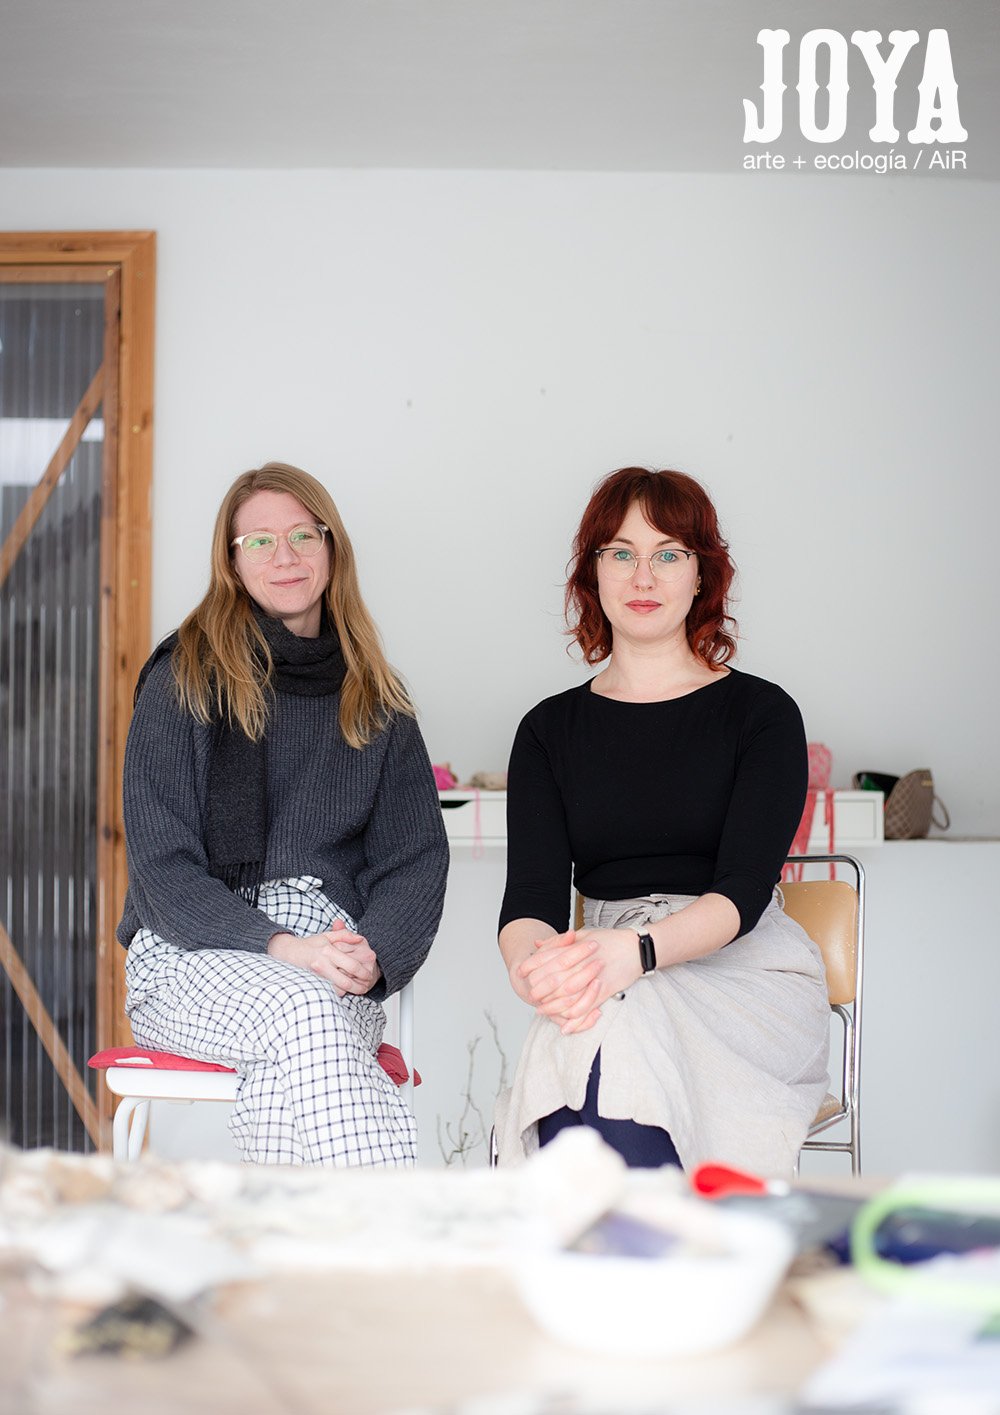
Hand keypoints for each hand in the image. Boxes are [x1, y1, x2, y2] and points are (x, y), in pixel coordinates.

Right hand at [268, 920, 381, 996]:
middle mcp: (322, 964)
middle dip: (359, 986)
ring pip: (338, 989)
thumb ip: (345, 935)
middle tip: (366, 986)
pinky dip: (338, 992)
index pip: (351, 965)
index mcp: (328, 951)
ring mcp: (316, 976)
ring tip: (359, 989)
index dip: (364, 972)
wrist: (288, 953)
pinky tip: (345, 991)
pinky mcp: (312, 983)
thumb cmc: (309, 945)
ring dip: (350, 991)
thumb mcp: (327, 936)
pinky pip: (328, 991)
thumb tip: (360, 939)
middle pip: (346, 981)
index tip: (370, 975)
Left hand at [520, 927, 642, 1034]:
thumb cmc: (610, 939)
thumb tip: (537, 945)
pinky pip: (587, 1006)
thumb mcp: (583, 934)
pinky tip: (565, 1024)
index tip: (521, 972)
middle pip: (554, 979)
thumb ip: (559, 941)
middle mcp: (583, 962)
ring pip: (568, 996)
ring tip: (542, 1011)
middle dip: (540, 990)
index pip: (548, 957)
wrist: (636, 947)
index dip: (532, 965)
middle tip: (531, 996)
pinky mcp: (606, 990)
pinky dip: (575, 1018)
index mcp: (576, 946)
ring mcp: (594, 977)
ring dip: (553, 1006)